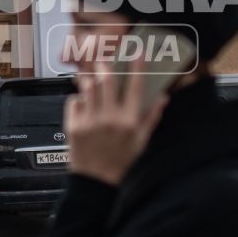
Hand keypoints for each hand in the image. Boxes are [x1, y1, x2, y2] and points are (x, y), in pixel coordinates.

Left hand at [64, 60, 165, 186]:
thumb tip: (163, 98)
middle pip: (107, 80)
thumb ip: (152, 118)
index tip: (138, 53)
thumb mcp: (141, 142)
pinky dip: (78, 98)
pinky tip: (83, 103)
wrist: (96, 183)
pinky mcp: (73, 126)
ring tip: (92, 80)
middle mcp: (110, 119)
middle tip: (104, 60)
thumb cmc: (121, 162)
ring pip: (88, 88)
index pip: (136, 87)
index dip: (138, 67)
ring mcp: (90, 122)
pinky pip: (74, 102)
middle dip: (105, 65)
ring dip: (90, 80)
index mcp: (129, 121)